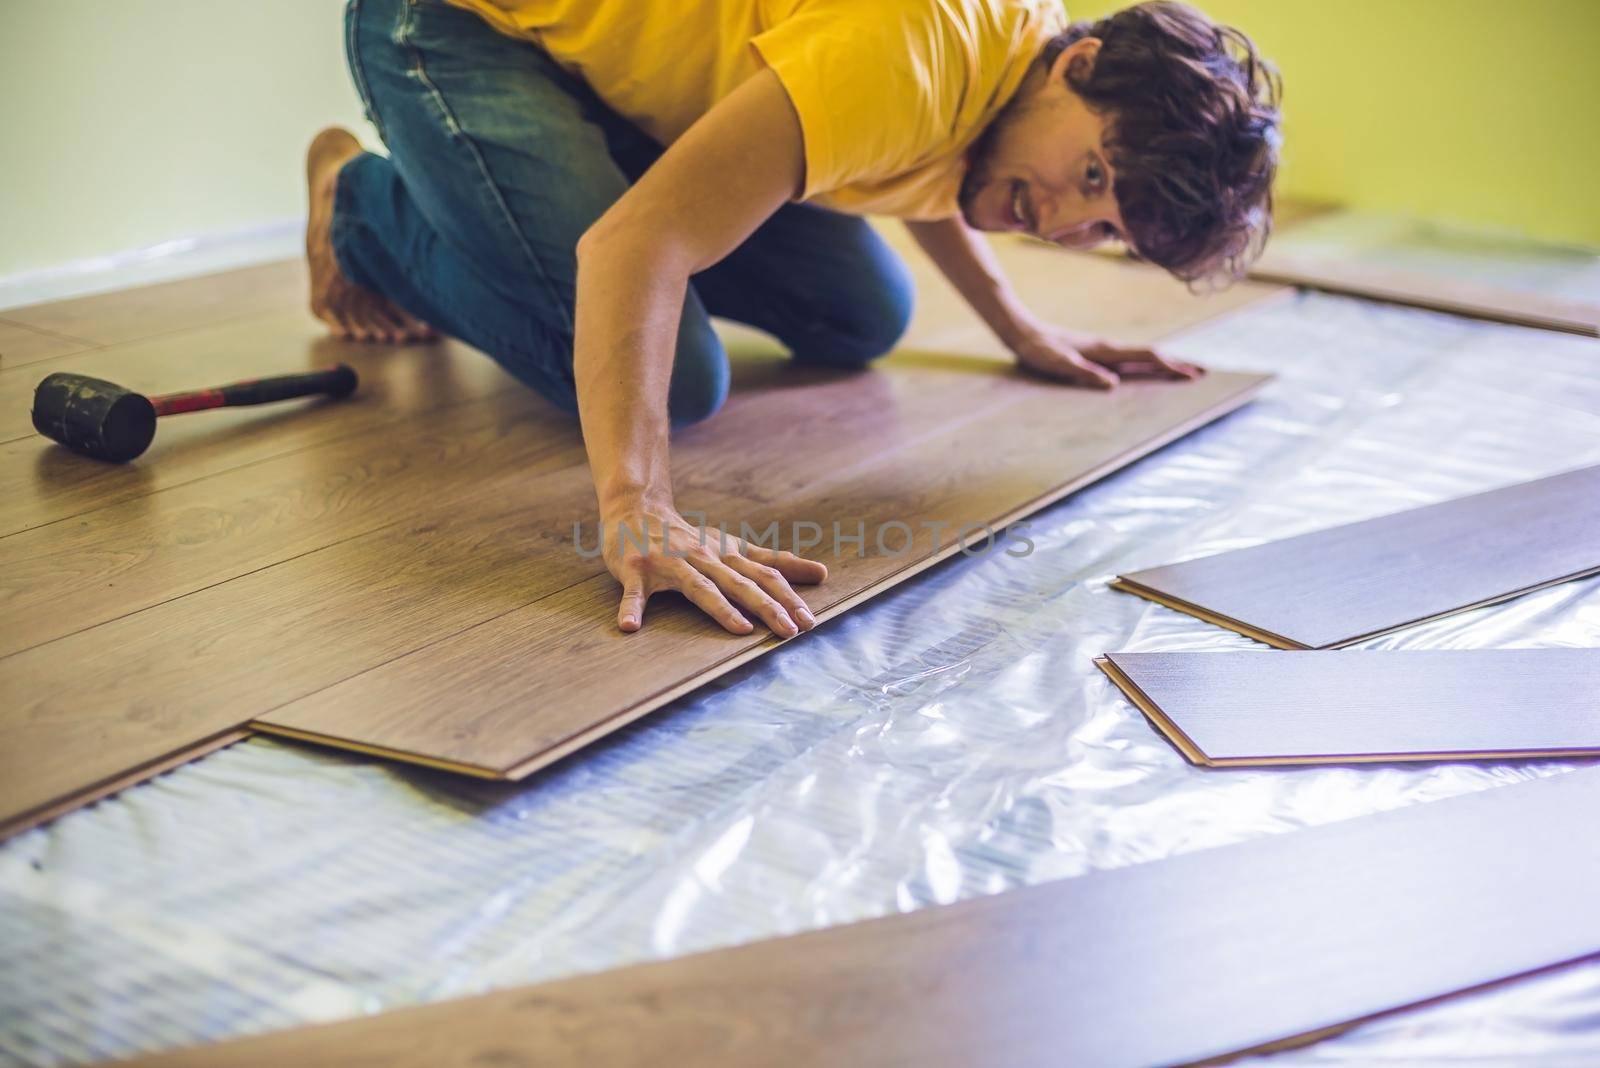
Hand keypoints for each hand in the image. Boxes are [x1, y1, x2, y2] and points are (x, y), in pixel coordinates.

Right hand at [602, 500, 827, 635]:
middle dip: (767, 607)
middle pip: (739, 584)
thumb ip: (775, 561)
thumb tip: (822, 574)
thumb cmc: (691, 538)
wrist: (637, 510)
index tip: (809, 621)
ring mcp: (669, 564)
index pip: (764, 576)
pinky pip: (635, 593)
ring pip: (698, 587)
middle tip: (790, 630)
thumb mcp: (734, 547)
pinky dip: (632, 608)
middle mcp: (703, 557)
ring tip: (741, 630)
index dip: (788, 597)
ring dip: (720, 608)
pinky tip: (630, 627)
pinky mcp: (637, 570)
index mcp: (727, 555)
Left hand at [1010, 323, 1204, 389]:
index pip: (1146, 357)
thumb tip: (1112, 385)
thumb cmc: (1039, 351)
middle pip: (1152, 354)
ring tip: (1186, 370)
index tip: (1191, 374)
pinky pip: (1131, 358)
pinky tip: (1151, 368)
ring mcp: (1105, 349)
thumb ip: (1084, 373)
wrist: (1024, 332)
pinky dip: (1148, 363)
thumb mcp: (1059, 364)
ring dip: (1166, 363)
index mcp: (1106, 351)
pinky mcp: (1098, 353)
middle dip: (1178, 364)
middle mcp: (1110, 348)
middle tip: (1204, 372)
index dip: (1170, 366)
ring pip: (1144, 355)